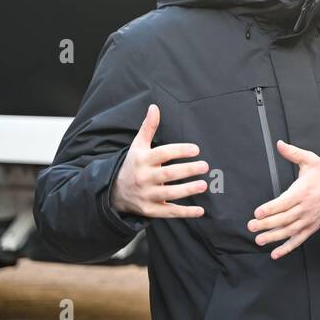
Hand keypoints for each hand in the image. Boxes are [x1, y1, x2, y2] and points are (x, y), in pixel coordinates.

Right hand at [111, 104, 208, 218]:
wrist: (114, 192)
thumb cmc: (133, 164)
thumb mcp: (138, 145)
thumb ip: (148, 127)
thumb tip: (154, 107)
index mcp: (142, 160)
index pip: (162, 154)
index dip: (179, 151)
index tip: (196, 149)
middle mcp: (144, 178)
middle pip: (167, 175)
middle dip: (187, 170)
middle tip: (205, 166)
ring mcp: (147, 195)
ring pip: (169, 194)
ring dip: (187, 191)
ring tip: (204, 185)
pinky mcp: (150, 210)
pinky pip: (169, 212)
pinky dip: (185, 213)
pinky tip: (200, 211)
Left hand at [249, 141, 319, 259]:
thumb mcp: (310, 160)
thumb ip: (293, 153)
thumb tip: (279, 144)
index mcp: (303, 192)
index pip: (284, 202)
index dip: (270, 208)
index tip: (257, 213)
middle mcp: (306, 208)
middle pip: (284, 218)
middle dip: (266, 224)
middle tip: (251, 226)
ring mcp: (309, 220)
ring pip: (289, 231)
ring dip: (273, 237)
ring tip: (258, 240)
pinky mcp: (312, 227)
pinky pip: (299, 240)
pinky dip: (287, 248)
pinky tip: (275, 253)